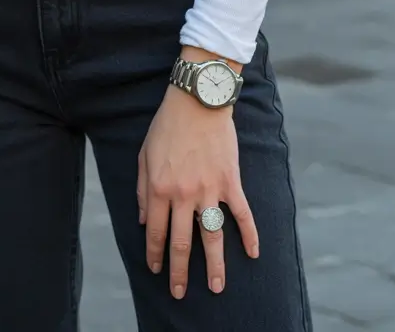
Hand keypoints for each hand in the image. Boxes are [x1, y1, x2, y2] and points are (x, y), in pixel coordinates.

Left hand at [137, 84, 258, 298]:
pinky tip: (253, 253)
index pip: (155, 232)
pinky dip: (250, 235)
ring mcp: (209, 190)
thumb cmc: (167, 125)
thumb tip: (142, 220)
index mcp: (158, 189)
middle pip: (182, 243)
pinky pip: (242, 214)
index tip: (156, 270)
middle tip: (179, 292)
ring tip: (217, 287)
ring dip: (215, 266)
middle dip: (180, 272)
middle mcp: (183, 195)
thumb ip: (141, 189)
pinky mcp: (230, 182)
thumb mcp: (144, 155)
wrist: (197, 101)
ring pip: (212, 237)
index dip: (154, 255)